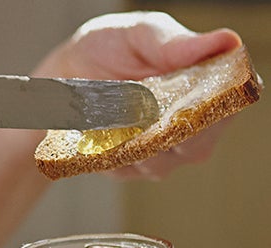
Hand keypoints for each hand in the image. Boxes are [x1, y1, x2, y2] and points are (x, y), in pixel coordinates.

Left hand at [35, 11, 242, 179]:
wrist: (64, 73)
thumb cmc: (110, 47)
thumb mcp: (139, 35)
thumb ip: (174, 43)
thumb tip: (225, 42)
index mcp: (203, 88)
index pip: (224, 109)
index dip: (212, 113)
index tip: (186, 108)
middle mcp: (186, 125)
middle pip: (195, 148)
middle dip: (172, 137)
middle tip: (144, 119)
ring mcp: (156, 150)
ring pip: (159, 164)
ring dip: (137, 147)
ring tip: (114, 123)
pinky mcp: (125, 166)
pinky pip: (124, 170)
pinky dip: (111, 155)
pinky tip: (98, 136)